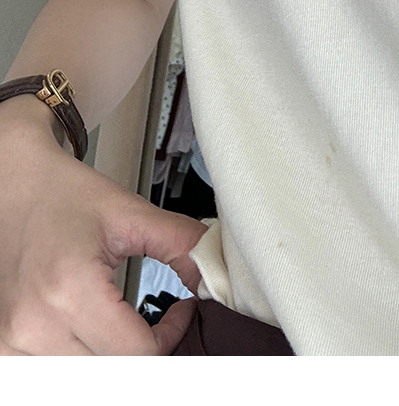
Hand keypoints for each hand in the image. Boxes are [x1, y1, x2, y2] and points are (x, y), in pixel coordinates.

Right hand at [0, 113, 207, 353]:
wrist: (12, 185)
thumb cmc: (62, 194)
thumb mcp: (129, 212)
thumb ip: (180, 243)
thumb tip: (215, 274)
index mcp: (69, 289)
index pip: (138, 353)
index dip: (171, 336)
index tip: (179, 310)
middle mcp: (34, 325)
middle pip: (114, 371)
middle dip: (146, 348)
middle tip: (158, 320)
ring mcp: (12, 342)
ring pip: (85, 377)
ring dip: (112, 356)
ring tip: (121, 320)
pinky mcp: (4, 348)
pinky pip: (56, 373)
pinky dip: (82, 358)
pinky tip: (92, 331)